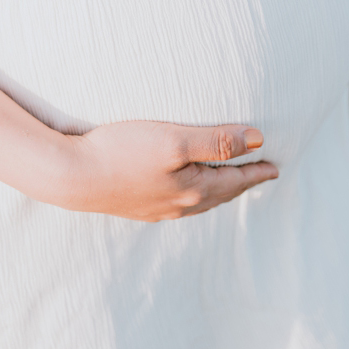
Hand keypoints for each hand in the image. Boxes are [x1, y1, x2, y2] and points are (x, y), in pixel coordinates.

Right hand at [54, 120, 276, 220]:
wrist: (73, 177)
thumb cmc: (121, 153)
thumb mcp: (173, 140)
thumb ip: (216, 140)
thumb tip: (256, 140)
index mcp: (195, 189)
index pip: (236, 179)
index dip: (256, 172)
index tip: (274, 167)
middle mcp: (180, 205)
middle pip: (220, 193)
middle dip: (240, 183)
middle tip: (256, 175)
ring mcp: (157, 209)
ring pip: (199, 201)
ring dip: (217, 191)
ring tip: (226, 184)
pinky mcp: (136, 206)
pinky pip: (177, 203)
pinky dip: (192, 196)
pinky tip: (182, 192)